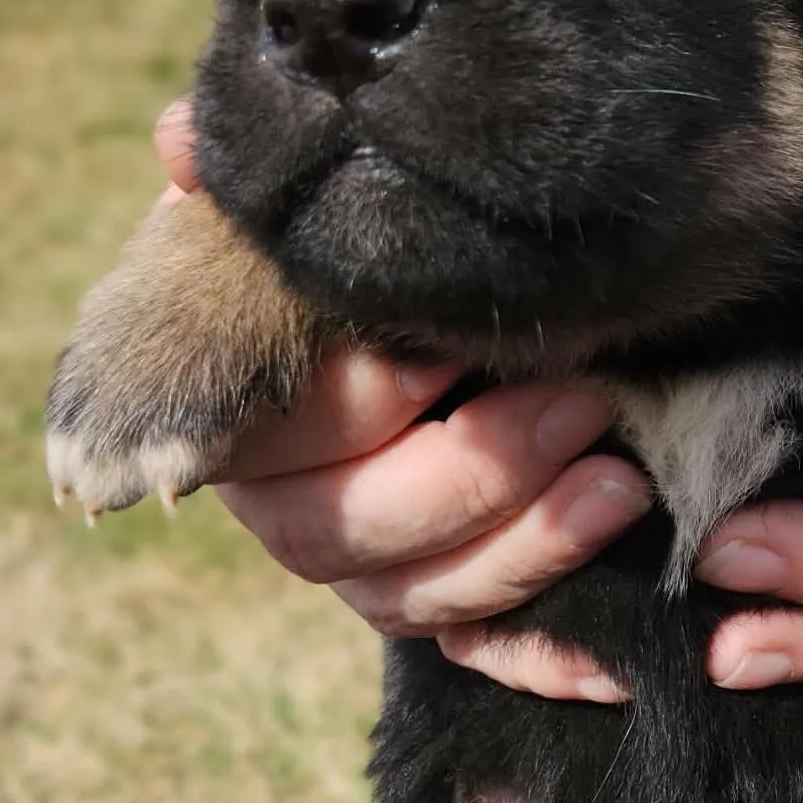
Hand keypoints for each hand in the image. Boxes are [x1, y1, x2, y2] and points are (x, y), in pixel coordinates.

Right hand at [152, 101, 655, 700]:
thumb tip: (181, 148)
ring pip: (415, 603)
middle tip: (579, 406)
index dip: (365, 402)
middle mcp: (293, 506)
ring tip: (621, 486)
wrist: (451, 309)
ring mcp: (372, 568)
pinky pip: (484, 654)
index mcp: (244, 413)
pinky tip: (617, 639)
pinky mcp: (447, 604)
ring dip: (522, 553)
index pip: (281, 432)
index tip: (451, 345)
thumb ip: (259, 192)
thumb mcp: (319, 214)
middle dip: (470, 477)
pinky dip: (547, 655)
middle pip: (345, 534)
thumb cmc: (379, 257)